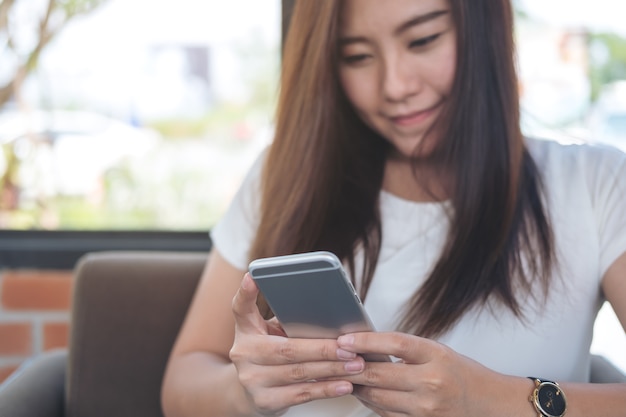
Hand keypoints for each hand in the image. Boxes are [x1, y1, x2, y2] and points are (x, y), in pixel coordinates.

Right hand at [229, 273, 365, 415]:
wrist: (249, 393)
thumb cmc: (271, 354)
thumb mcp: (271, 333)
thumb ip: (289, 322)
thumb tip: (330, 316)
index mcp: (246, 330)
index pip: (241, 308)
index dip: (246, 292)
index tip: (253, 277)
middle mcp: (243, 353)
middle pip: (286, 349)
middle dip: (323, 348)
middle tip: (350, 347)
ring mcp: (252, 380)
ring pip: (298, 372)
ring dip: (332, 369)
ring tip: (355, 364)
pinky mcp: (264, 401)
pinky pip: (301, 394)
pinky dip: (326, 389)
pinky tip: (344, 385)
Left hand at [337, 332, 511, 416]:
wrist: (490, 405)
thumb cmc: (462, 375)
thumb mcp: (438, 352)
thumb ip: (406, 351)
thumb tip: (367, 346)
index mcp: (436, 356)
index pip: (394, 343)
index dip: (366, 340)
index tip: (345, 339)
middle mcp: (431, 382)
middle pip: (380, 374)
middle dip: (352, 366)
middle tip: (335, 359)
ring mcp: (426, 408)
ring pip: (377, 397)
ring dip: (358, 386)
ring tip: (346, 375)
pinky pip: (385, 414)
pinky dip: (371, 402)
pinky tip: (365, 392)